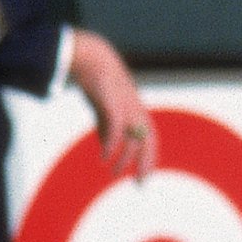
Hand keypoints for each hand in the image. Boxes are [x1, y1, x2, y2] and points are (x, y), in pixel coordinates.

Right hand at [68, 28, 153, 179]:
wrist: (92, 58)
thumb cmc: (98, 83)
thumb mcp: (105, 109)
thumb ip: (108, 128)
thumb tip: (108, 148)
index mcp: (137, 111)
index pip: (149, 138)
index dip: (149, 157)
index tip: (143, 177)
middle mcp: (136, 110)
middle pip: (148, 140)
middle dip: (145, 162)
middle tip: (139, 184)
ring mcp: (126, 107)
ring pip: (132, 138)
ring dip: (124, 159)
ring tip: (114, 172)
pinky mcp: (113, 104)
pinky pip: (116, 130)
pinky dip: (112, 145)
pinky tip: (104, 157)